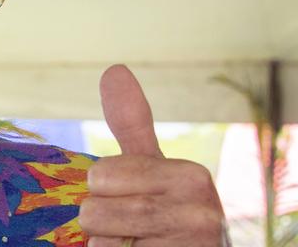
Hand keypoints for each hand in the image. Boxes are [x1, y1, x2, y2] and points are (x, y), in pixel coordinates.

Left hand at [80, 65, 227, 245]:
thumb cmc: (170, 218)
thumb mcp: (153, 169)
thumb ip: (132, 124)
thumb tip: (114, 69)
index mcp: (192, 176)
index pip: (101, 175)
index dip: (103, 191)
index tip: (130, 199)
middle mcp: (201, 213)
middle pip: (96, 210)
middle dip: (100, 223)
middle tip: (130, 228)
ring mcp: (193, 245)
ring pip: (102, 241)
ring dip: (106, 246)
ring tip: (135, 244)